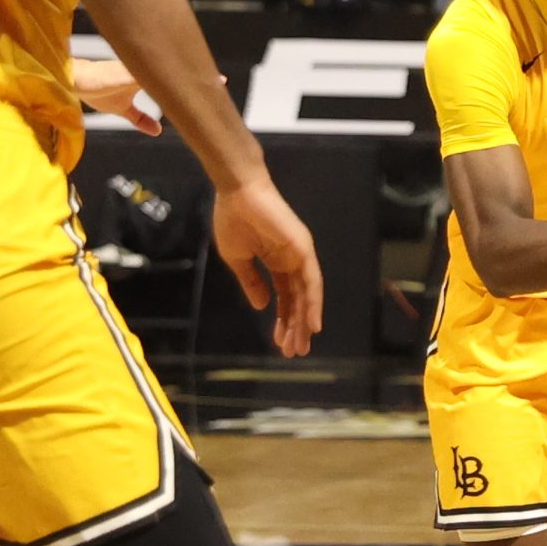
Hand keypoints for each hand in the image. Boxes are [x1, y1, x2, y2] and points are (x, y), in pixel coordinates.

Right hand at [71, 56, 204, 135]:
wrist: (77, 83)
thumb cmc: (98, 91)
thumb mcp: (122, 110)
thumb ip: (141, 119)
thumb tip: (157, 131)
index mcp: (145, 78)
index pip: (173, 78)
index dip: (191, 83)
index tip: (213, 84)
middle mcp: (143, 71)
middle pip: (175, 71)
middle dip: (197, 76)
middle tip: (220, 80)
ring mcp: (136, 70)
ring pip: (165, 69)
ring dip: (185, 73)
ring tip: (204, 77)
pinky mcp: (126, 72)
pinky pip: (147, 73)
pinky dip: (163, 75)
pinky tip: (177, 78)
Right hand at [212, 177, 322, 356]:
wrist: (237, 194)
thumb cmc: (233, 220)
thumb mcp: (238, 259)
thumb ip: (251, 283)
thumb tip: (262, 306)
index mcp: (276, 262)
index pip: (284, 297)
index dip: (283, 320)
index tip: (280, 342)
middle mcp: (291, 261)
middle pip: (297, 300)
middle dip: (295, 327)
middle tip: (294, 352)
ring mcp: (299, 255)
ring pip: (306, 295)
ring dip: (304, 321)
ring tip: (301, 345)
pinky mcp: (303, 249)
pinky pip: (311, 281)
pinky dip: (313, 303)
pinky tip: (312, 324)